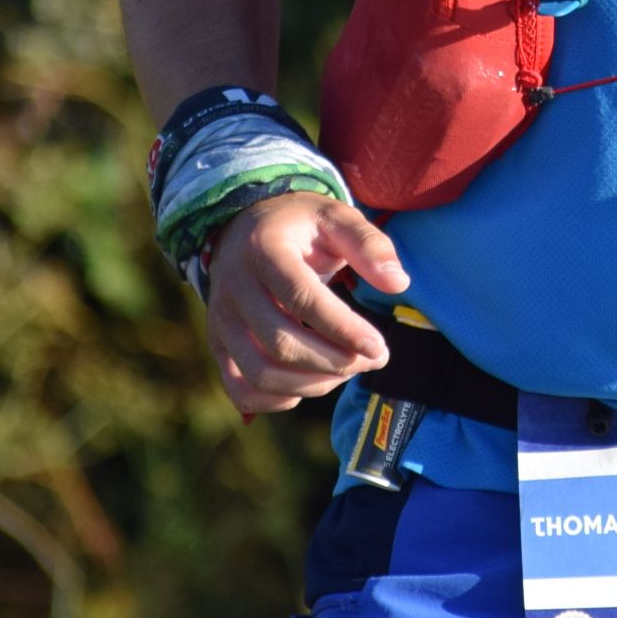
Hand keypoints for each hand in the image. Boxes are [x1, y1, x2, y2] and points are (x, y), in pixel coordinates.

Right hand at [200, 191, 409, 415]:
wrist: (244, 227)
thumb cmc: (299, 225)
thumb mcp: (336, 217)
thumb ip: (369, 246)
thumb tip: (399, 283)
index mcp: (263, 250)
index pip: (301, 298)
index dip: (342, 328)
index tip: (378, 347)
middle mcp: (233, 288)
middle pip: (281, 343)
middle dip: (335, 361)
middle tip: (375, 357)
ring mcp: (220, 320)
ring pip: (261, 374)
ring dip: (313, 383)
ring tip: (348, 368)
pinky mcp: (218, 343)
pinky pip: (240, 389)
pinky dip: (277, 400)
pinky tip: (309, 383)